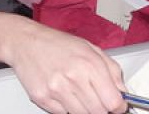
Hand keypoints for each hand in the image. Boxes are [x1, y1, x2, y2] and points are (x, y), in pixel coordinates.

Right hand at [4, 22, 126, 113]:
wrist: (26, 42)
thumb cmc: (58, 44)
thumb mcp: (91, 49)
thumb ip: (112, 70)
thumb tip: (122, 92)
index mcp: (89, 64)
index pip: (113, 101)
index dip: (118, 106)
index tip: (117, 105)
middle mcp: (73, 78)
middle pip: (99, 112)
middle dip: (102, 108)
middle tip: (97, 98)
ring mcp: (56, 90)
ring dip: (85, 108)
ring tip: (79, 92)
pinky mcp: (42, 98)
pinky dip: (67, 107)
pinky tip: (64, 92)